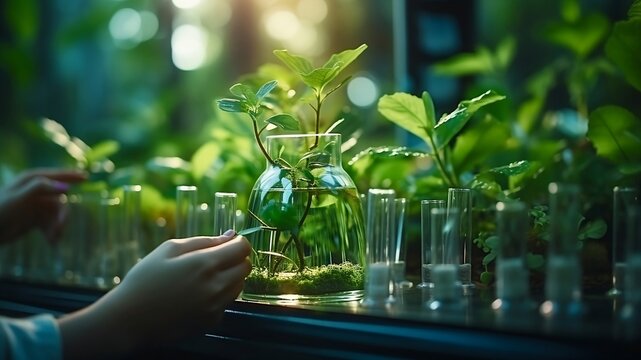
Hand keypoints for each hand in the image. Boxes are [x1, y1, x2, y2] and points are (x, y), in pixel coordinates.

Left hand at [0, 168, 86, 243]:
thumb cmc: (0, 211)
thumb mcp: (19, 197)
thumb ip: (41, 189)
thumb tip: (67, 187)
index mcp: (31, 180)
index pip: (56, 175)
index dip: (72, 175)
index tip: (86, 177)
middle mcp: (36, 191)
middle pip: (60, 200)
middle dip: (62, 215)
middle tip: (60, 228)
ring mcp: (37, 205)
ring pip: (58, 214)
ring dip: (58, 226)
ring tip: (53, 239)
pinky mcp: (36, 218)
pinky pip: (52, 224)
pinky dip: (53, 233)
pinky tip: (51, 242)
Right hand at [57, 231, 251, 358]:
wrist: (129, 319)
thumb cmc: (145, 279)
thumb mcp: (169, 249)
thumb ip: (204, 241)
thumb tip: (230, 235)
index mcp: (205, 264)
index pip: (243, 248)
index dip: (238, 242)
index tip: (228, 242)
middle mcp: (215, 287)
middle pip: (245, 267)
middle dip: (235, 259)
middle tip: (215, 259)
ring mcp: (215, 306)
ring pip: (239, 286)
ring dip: (230, 277)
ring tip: (203, 277)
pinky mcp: (211, 321)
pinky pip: (227, 302)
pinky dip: (220, 295)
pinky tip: (197, 294)